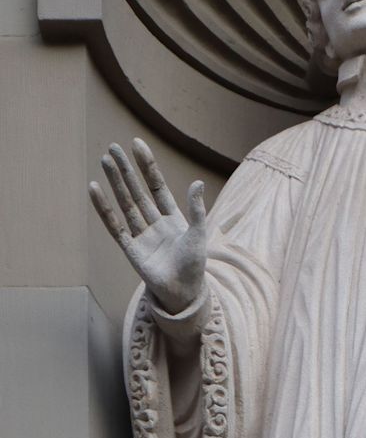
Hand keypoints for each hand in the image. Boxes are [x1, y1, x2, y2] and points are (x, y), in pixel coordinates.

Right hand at [89, 139, 206, 314]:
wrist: (184, 293)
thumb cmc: (194, 266)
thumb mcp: (199, 234)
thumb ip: (197, 209)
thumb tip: (198, 183)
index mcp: (172, 218)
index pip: (157, 185)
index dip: (147, 166)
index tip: (136, 144)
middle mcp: (154, 223)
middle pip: (137, 190)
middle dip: (126, 170)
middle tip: (113, 148)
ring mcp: (141, 235)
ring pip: (125, 203)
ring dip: (114, 182)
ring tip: (104, 160)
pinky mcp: (130, 248)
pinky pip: (115, 225)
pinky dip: (104, 208)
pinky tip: (94, 190)